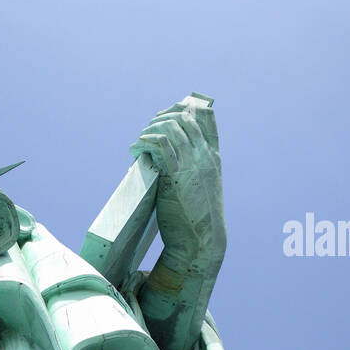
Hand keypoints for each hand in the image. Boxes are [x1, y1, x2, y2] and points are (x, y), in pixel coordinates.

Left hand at [129, 101, 224, 258]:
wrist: (201, 241)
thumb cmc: (195, 220)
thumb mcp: (198, 189)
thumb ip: (188, 170)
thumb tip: (164, 160)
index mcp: (213, 157)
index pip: (208, 118)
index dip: (187, 107)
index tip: (169, 112)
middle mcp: (205, 156)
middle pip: (187, 116)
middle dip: (164, 115)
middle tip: (149, 127)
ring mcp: (192, 164)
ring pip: (173, 127)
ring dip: (152, 127)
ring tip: (140, 140)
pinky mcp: (176, 175)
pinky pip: (161, 145)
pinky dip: (146, 140)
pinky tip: (136, 149)